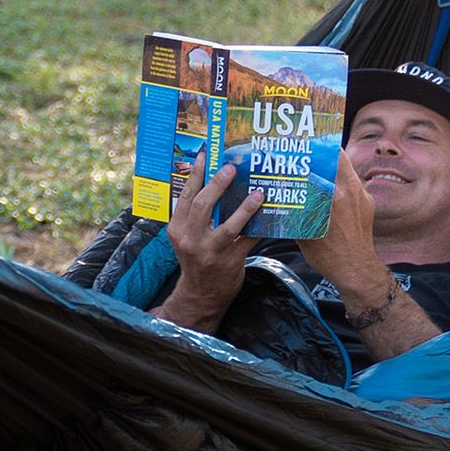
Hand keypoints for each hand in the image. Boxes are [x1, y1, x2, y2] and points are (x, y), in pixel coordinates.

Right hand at [153, 155, 264, 332]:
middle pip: (204, 205)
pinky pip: (248, 240)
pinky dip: (260, 228)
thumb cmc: (197, 259)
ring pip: (228, 225)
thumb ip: (196, 215)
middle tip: (232, 168)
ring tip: (259, 193)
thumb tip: (215, 181)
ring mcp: (210, 252)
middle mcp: (190, 240)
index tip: (205, 155)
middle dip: (218, 183)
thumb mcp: (188, 237)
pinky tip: (272, 217)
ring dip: (245, 207)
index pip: (186, 196)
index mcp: (177, 229)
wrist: (201, 295)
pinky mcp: (230, 262)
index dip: (196, 174)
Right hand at [296, 151, 383, 298]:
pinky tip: (329, 187)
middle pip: (337, 156)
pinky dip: (341, 180)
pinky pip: (352, 183)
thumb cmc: (329, 256)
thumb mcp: (304, 232)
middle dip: (322, 151)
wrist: (357, 270)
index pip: (317, 164)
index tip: (296, 149)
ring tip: (318, 165)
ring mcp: (362, 195)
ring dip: (333, 164)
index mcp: (333, 195)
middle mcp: (350, 190)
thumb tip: (283, 196)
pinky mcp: (368, 202)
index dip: (306, 153)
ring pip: (346, 168)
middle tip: (308, 150)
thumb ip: (297, 210)